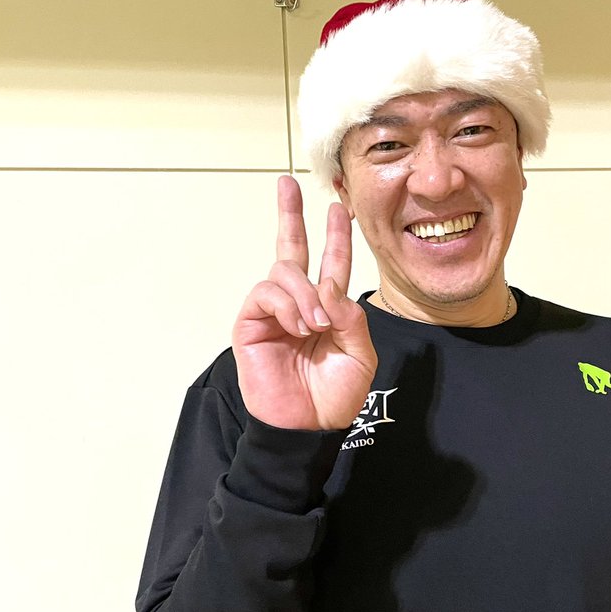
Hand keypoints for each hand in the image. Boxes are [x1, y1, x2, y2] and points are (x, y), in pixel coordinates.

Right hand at [232, 176, 377, 430]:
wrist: (307, 427)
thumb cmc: (333, 397)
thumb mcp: (360, 355)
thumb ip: (352, 318)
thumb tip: (331, 292)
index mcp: (326, 309)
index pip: (331, 264)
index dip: (336, 237)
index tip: (338, 208)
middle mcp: (297, 304)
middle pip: (291, 249)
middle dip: (289, 215)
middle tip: (286, 184)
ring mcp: (272, 312)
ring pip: (284, 273)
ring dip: (305, 294)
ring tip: (316, 324)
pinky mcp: (250, 323)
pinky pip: (266, 294)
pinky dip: (288, 305)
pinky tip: (299, 326)